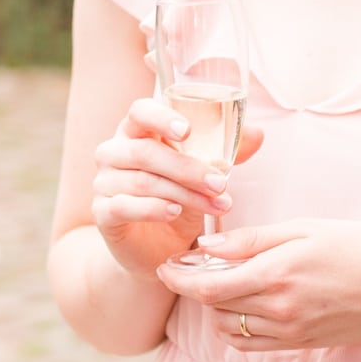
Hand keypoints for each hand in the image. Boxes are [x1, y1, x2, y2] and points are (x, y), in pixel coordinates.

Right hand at [91, 98, 263, 277]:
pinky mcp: (102, 213)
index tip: (188, 131)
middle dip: (188, 168)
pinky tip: (175, 212)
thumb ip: (227, 153)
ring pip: (143, 181)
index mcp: (136, 132)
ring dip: (183, 193)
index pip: (139, 111)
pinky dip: (152, 208)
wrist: (154, 249)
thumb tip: (258, 134)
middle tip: (221, 183)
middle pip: (146, 151)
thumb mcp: (204, 176)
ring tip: (214, 205)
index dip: (161, 117)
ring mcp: (104, 183)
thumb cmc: (177, 201)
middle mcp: (114, 152)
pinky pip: (124, 206)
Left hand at [155, 218, 360, 349]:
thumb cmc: (357, 247)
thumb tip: (207, 246)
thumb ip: (252, 240)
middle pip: (214, 307)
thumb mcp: (304, 229)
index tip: (167, 267)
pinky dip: (235, 329)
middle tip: (193, 267)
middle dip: (195, 288)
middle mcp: (279, 309)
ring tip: (222, 285)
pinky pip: (251, 345)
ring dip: (215, 310)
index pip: (208, 287)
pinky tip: (242, 308)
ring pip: (228, 329)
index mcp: (276, 275)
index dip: (179, 279)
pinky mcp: (299, 345)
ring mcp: (289, 332)